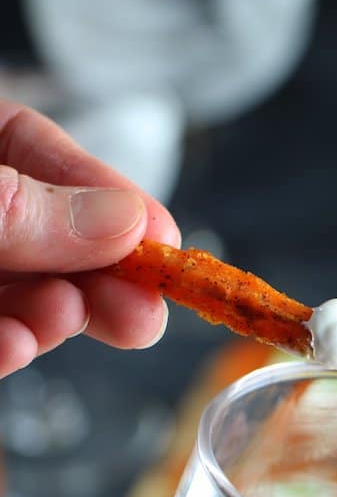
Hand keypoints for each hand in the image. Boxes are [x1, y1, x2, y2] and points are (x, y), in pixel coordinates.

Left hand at [0, 100, 180, 377]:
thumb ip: (23, 206)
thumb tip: (126, 221)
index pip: (36, 149)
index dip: (106, 193)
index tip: (161, 236)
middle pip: (43, 234)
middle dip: (98, 275)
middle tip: (144, 312)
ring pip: (19, 292)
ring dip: (53, 314)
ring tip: (71, 319)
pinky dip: (6, 347)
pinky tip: (17, 347)